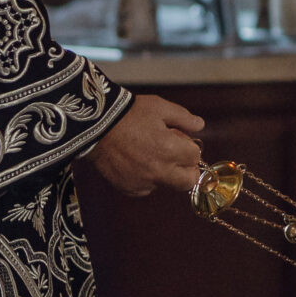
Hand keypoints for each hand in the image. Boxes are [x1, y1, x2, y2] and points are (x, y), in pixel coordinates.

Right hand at [91, 94, 205, 196]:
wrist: (95, 126)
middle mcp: (159, 170)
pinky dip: (146, 179)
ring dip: (166, 173)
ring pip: (167, 185)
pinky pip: (146, 188)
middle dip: (187, 169)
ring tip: (150, 154)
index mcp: (170, 149)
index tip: (180, 139)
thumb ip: (184, 118)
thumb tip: (200, 125)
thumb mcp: (160, 108)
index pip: (195, 157)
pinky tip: (136, 162)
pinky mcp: (129, 188)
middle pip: (188, 181)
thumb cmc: (129, 114)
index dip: (190, 146)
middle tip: (177, 157)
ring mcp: (144, 182)